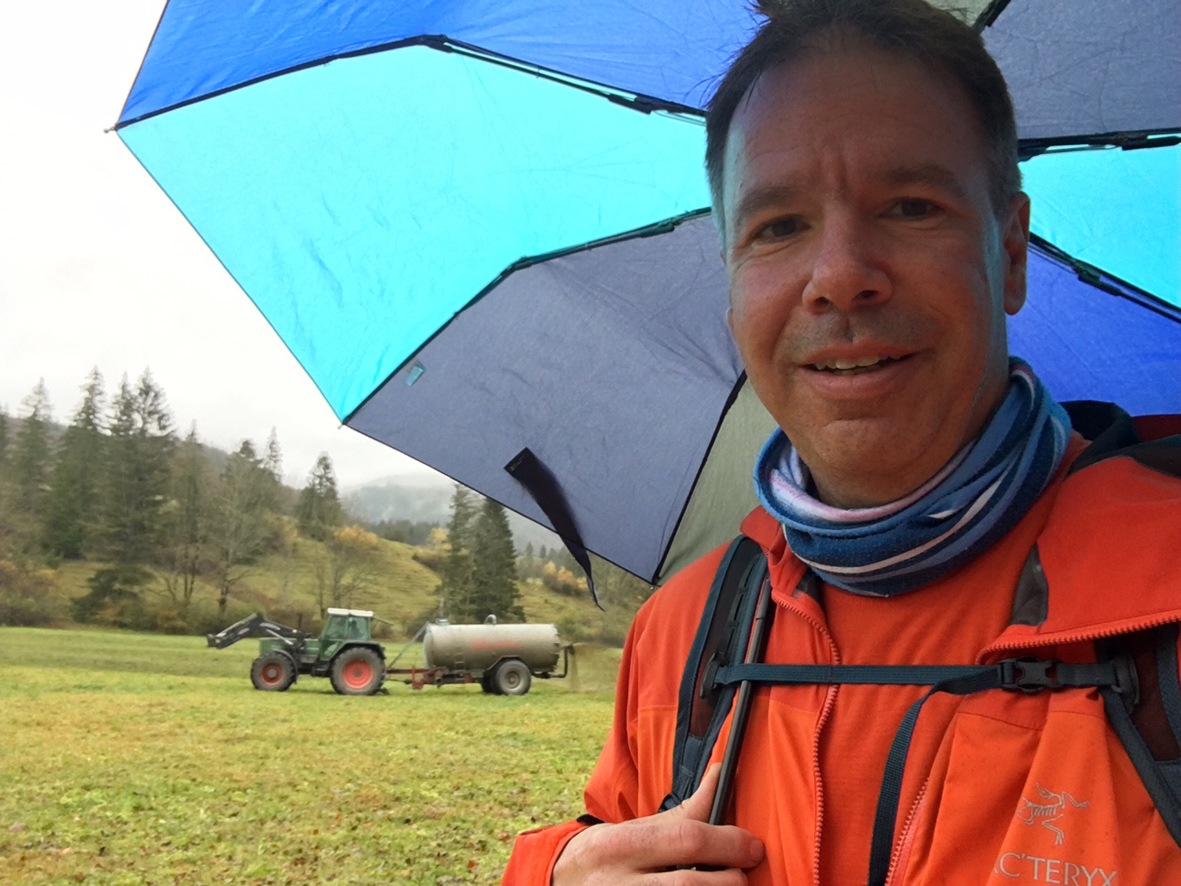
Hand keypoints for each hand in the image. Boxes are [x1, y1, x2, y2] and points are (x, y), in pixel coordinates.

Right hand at [551, 765, 763, 883]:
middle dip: (727, 880)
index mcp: (620, 844)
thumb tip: (721, 775)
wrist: (558, 884)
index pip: (684, 840)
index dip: (728, 843)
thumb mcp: (635, 828)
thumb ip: (682, 812)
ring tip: (725, 885)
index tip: (754, 847)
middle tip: (741, 874)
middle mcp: (618, 882)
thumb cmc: (606, 855)